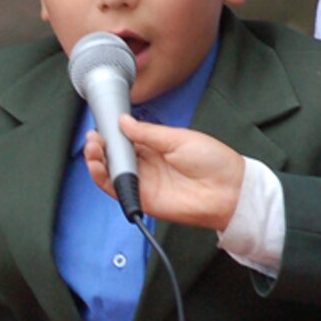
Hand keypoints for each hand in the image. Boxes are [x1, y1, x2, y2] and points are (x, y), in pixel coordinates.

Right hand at [84, 116, 246, 230]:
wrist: (228, 190)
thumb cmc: (213, 162)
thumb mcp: (178, 138)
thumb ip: (148, 132)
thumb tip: (124, 122)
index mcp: (157, 146)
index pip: (126, 138)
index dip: (112, 133)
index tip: (102, 125)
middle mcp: (148, 164)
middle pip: (115, 155)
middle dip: (101, 145)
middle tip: (94, 137)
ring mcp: (144, 182)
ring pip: (112, 172)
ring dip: (97, 160)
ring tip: (92, 148)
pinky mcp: (143, 199)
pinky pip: (117, 190)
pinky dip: (103, 179)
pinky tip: (97, 166)